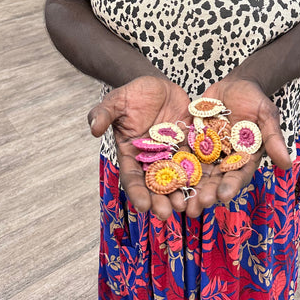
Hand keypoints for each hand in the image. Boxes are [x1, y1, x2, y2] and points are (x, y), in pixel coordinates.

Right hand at [88, 75, 191, 219]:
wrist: (157, 86)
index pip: (132, 176)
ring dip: (181, 193)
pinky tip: (206, 186)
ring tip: (187, 207)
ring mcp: (171, 153)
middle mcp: (151, 158)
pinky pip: (195, 160)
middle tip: (167, 214)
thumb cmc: (133, 94)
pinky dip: (200, 174)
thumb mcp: (116, 101)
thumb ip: (104, 113)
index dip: (137, 191)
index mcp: (131, 152)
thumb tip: (93, 128)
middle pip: (155, 184)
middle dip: (160, 200)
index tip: (143, 206)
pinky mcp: (188, 145)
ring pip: (177, 177)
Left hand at [186, 77, 290, 216]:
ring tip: (178, 201)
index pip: (238, 176)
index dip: (231, 186)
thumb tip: (287, 164)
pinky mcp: (192, 143)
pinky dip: (174, 167)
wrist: (234, 84)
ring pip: (196, 174)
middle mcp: (226, 160)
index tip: (223, 196)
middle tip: (195, 207)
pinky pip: (182, 156)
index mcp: (245, 158)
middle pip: (215, 181)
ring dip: (188, 188)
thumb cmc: (254, 99)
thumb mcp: (266, 114)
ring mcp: (208, 153)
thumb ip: (273, 138)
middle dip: (205, 194)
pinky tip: (162, 177)